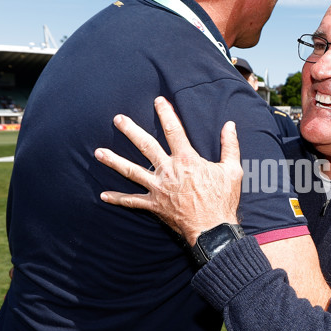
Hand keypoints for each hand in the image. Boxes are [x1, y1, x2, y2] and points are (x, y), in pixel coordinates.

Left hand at [94, 97, 242, 244]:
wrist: (213, 229)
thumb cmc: (223, 200)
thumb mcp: (232, 170)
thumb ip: (230, 146)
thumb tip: (230, 125)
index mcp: (186, 160)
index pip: (174, 130)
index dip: (166, 113)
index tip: (158, 101)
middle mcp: (168, 171)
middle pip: (146, 146)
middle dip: (131, 131)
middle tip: (117, 119)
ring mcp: (158, 188)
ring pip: (132, 171)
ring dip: (114, 161)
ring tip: (98, 152)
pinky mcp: (154, 205)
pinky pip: (133, 201)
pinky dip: (118, 199)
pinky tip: (104, 195)